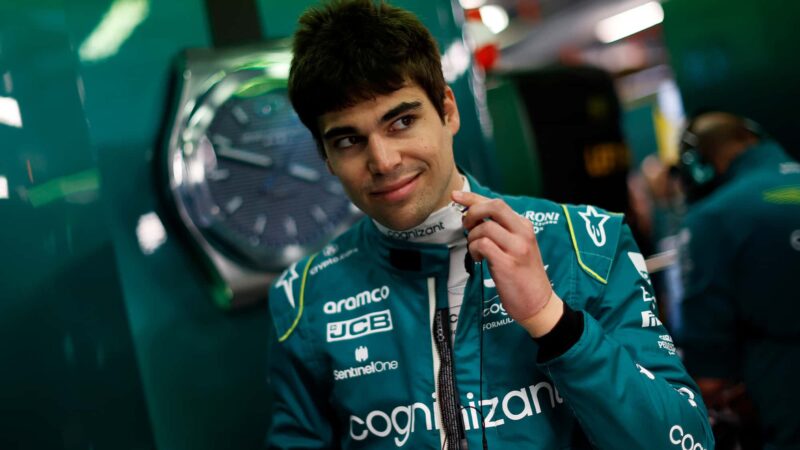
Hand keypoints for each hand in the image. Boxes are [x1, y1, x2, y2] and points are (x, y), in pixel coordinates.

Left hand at [453, 190, 562, 336]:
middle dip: (472, 211)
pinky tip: (478, 259)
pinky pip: (482, 245)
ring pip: (484, 228)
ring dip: (472, 238)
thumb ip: (501, 231)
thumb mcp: (517, 247)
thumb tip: (474, 217)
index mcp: (524, 226)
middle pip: (493, 207)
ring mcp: (517, 248)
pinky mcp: (507, 263)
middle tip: (466, 225)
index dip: (473, 197)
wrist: (539, 304)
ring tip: (476, 251)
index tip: (455, 195)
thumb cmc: (523, 276)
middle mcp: (523, 233)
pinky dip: (474, 250)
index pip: (497, 204)